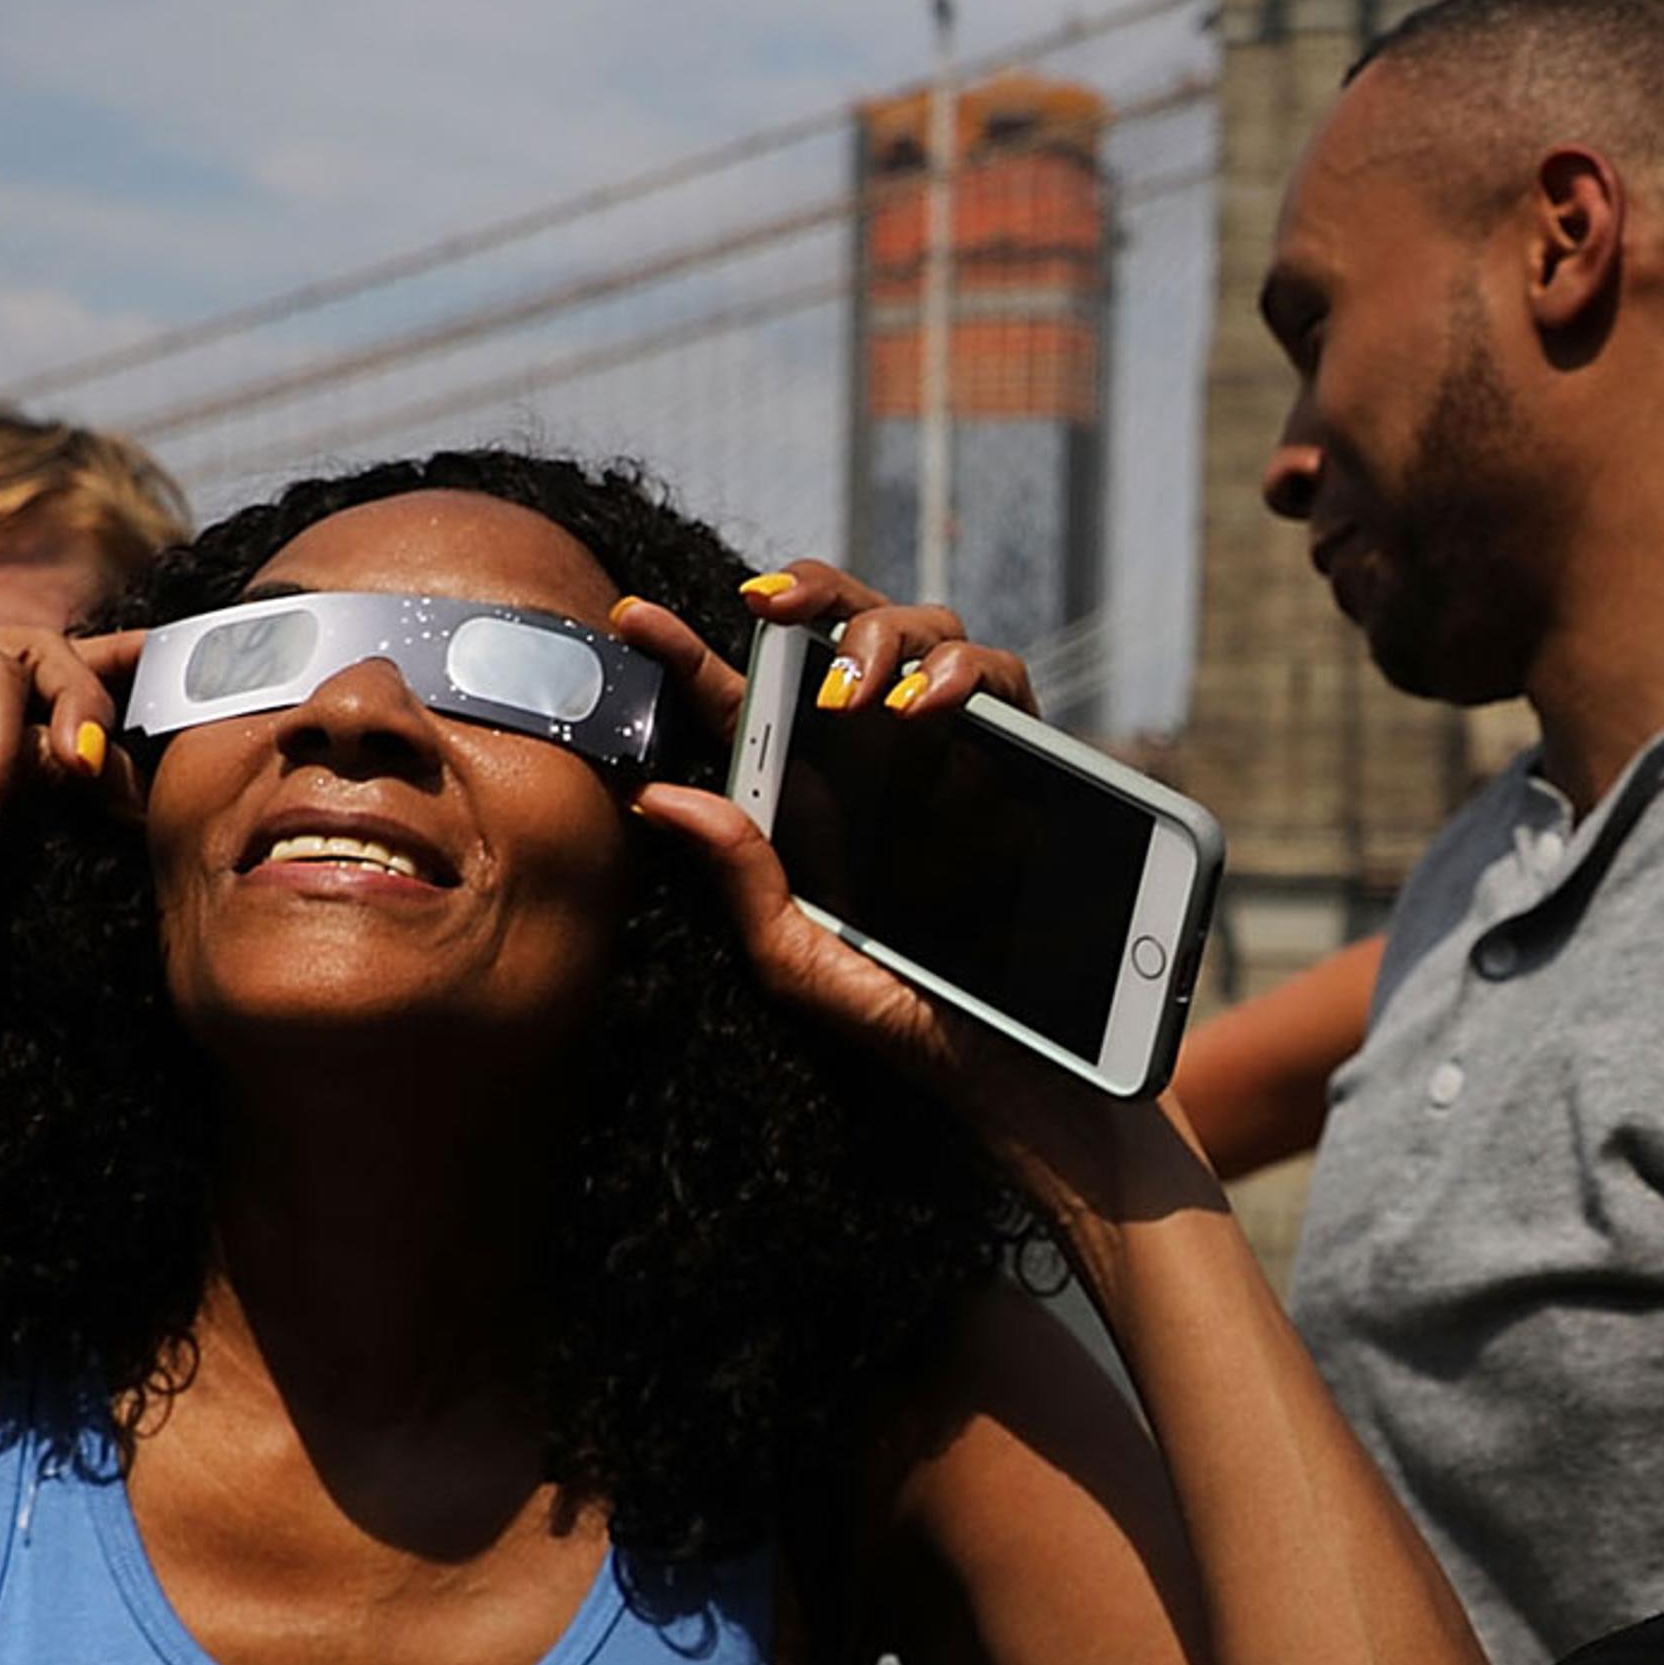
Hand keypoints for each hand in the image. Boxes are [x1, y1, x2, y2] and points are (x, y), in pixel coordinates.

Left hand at [616, 568, 1161, 1212]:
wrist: (1030, 1066)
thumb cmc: (912, 1023)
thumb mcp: (802, 963)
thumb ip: (742, 879)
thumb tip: (661, 796)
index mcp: (813, 803)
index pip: (746, 709)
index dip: (687, 656)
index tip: (633, 620)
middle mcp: (882, 763)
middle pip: (843, 635)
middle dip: (806, 598)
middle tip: (766, 605)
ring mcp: (957, 755)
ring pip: (926, 633)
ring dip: (881, 632)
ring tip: (851, 688)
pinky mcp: (1025, 762)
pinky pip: (1002, 679)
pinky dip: (964, 671)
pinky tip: (927, 705)